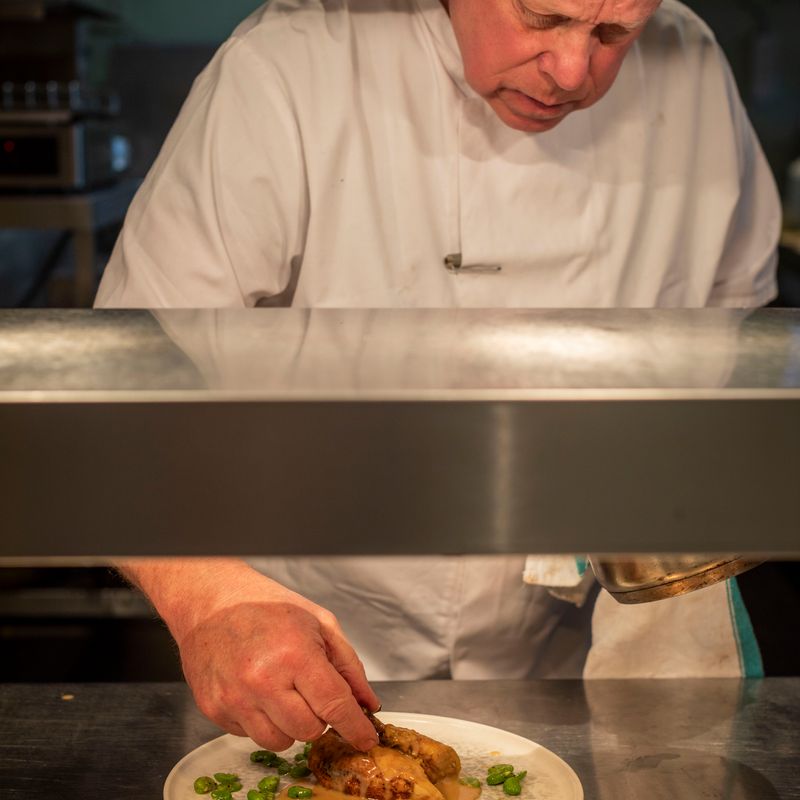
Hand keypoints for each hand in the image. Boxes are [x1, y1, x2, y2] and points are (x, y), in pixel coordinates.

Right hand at [119, 559, 380, 751]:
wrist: (211, 602)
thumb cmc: (265, 606)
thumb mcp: (319, 622)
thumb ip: (348, 665)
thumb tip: (367, 702)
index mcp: (294, 654)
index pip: (335, 706)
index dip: (356, 727)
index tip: (365, 738)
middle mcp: (263, 680)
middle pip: (310, 730)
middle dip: (319, 716)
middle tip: (311, 691)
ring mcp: (235, 698)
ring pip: (280, 741)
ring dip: (290, 725)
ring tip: (284, 692)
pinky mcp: (214, 709)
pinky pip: (250, 735)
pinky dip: (262, 721)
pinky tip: (259, 692)